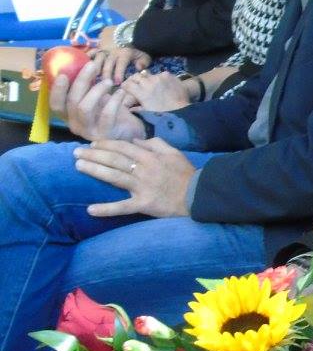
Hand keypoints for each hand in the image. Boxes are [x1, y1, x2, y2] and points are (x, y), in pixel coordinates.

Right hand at [50, 59, 147, 140]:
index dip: (57, 90)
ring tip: (108, 81)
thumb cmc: (110, 111)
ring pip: (84, 108)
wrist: (130, 131)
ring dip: (96, 91)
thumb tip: (84, 63)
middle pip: (72, 102)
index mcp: (69, 115)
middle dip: (81, 81)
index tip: (63, 74)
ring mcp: (89, 132)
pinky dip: (113, 101)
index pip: (56, 104)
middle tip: (93, 66)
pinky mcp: (105, 135)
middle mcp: (75, 125)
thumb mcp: (96, 97)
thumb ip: (87, 86)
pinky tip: (121, 92)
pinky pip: (106, 115)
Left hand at [73, 138, 195, 217]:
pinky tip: (90, 210)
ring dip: (94, 171)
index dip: (106, 144)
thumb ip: (155, 143)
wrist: (198, 196)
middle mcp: (143, 170)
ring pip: (114, 177)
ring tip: (78, 166)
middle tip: (76, 152)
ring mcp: (142, 188)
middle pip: (114, 160)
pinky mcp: (143, 204)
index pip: (123, 147)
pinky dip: (107, 209)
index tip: (92, 144)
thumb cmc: (186, 174)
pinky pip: (123, 207)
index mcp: (150, 157)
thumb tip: (134, 140)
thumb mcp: (174, 153)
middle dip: (94, 154)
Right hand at [89, 28, 150, 83]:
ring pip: (98, 57)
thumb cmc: (140, 44)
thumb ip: (143, 62)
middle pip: (107, 64)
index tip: (117, 83)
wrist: (134, 29)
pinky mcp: (100, 39)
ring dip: (95, 66)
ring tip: (92, 74)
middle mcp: (112, 50)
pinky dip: (89, 55)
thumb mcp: (145, 53)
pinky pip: (93, 48)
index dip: (118, 74)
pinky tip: (84, 61)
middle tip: (104, 83)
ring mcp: (105, 45)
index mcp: (124, 54)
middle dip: (106, 74)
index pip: (120, 66)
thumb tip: (138, 69)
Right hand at [121, 70, 192, 111]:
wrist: (184, 109)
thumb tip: (126, 105)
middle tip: (136, 85)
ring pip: (147, 74)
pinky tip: (162, 85)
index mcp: (142, 92)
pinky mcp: (167, 74)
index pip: (127, 84)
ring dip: (147, 79)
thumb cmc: (164, 114)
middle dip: (134, 80)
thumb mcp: (147, 112)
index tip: (126, 89)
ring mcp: (159, 77)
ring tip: (151, 86)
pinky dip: (158, 79)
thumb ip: (136, 107)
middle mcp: (149, 82)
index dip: (125, 86)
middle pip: (136, 76)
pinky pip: (159, 74)